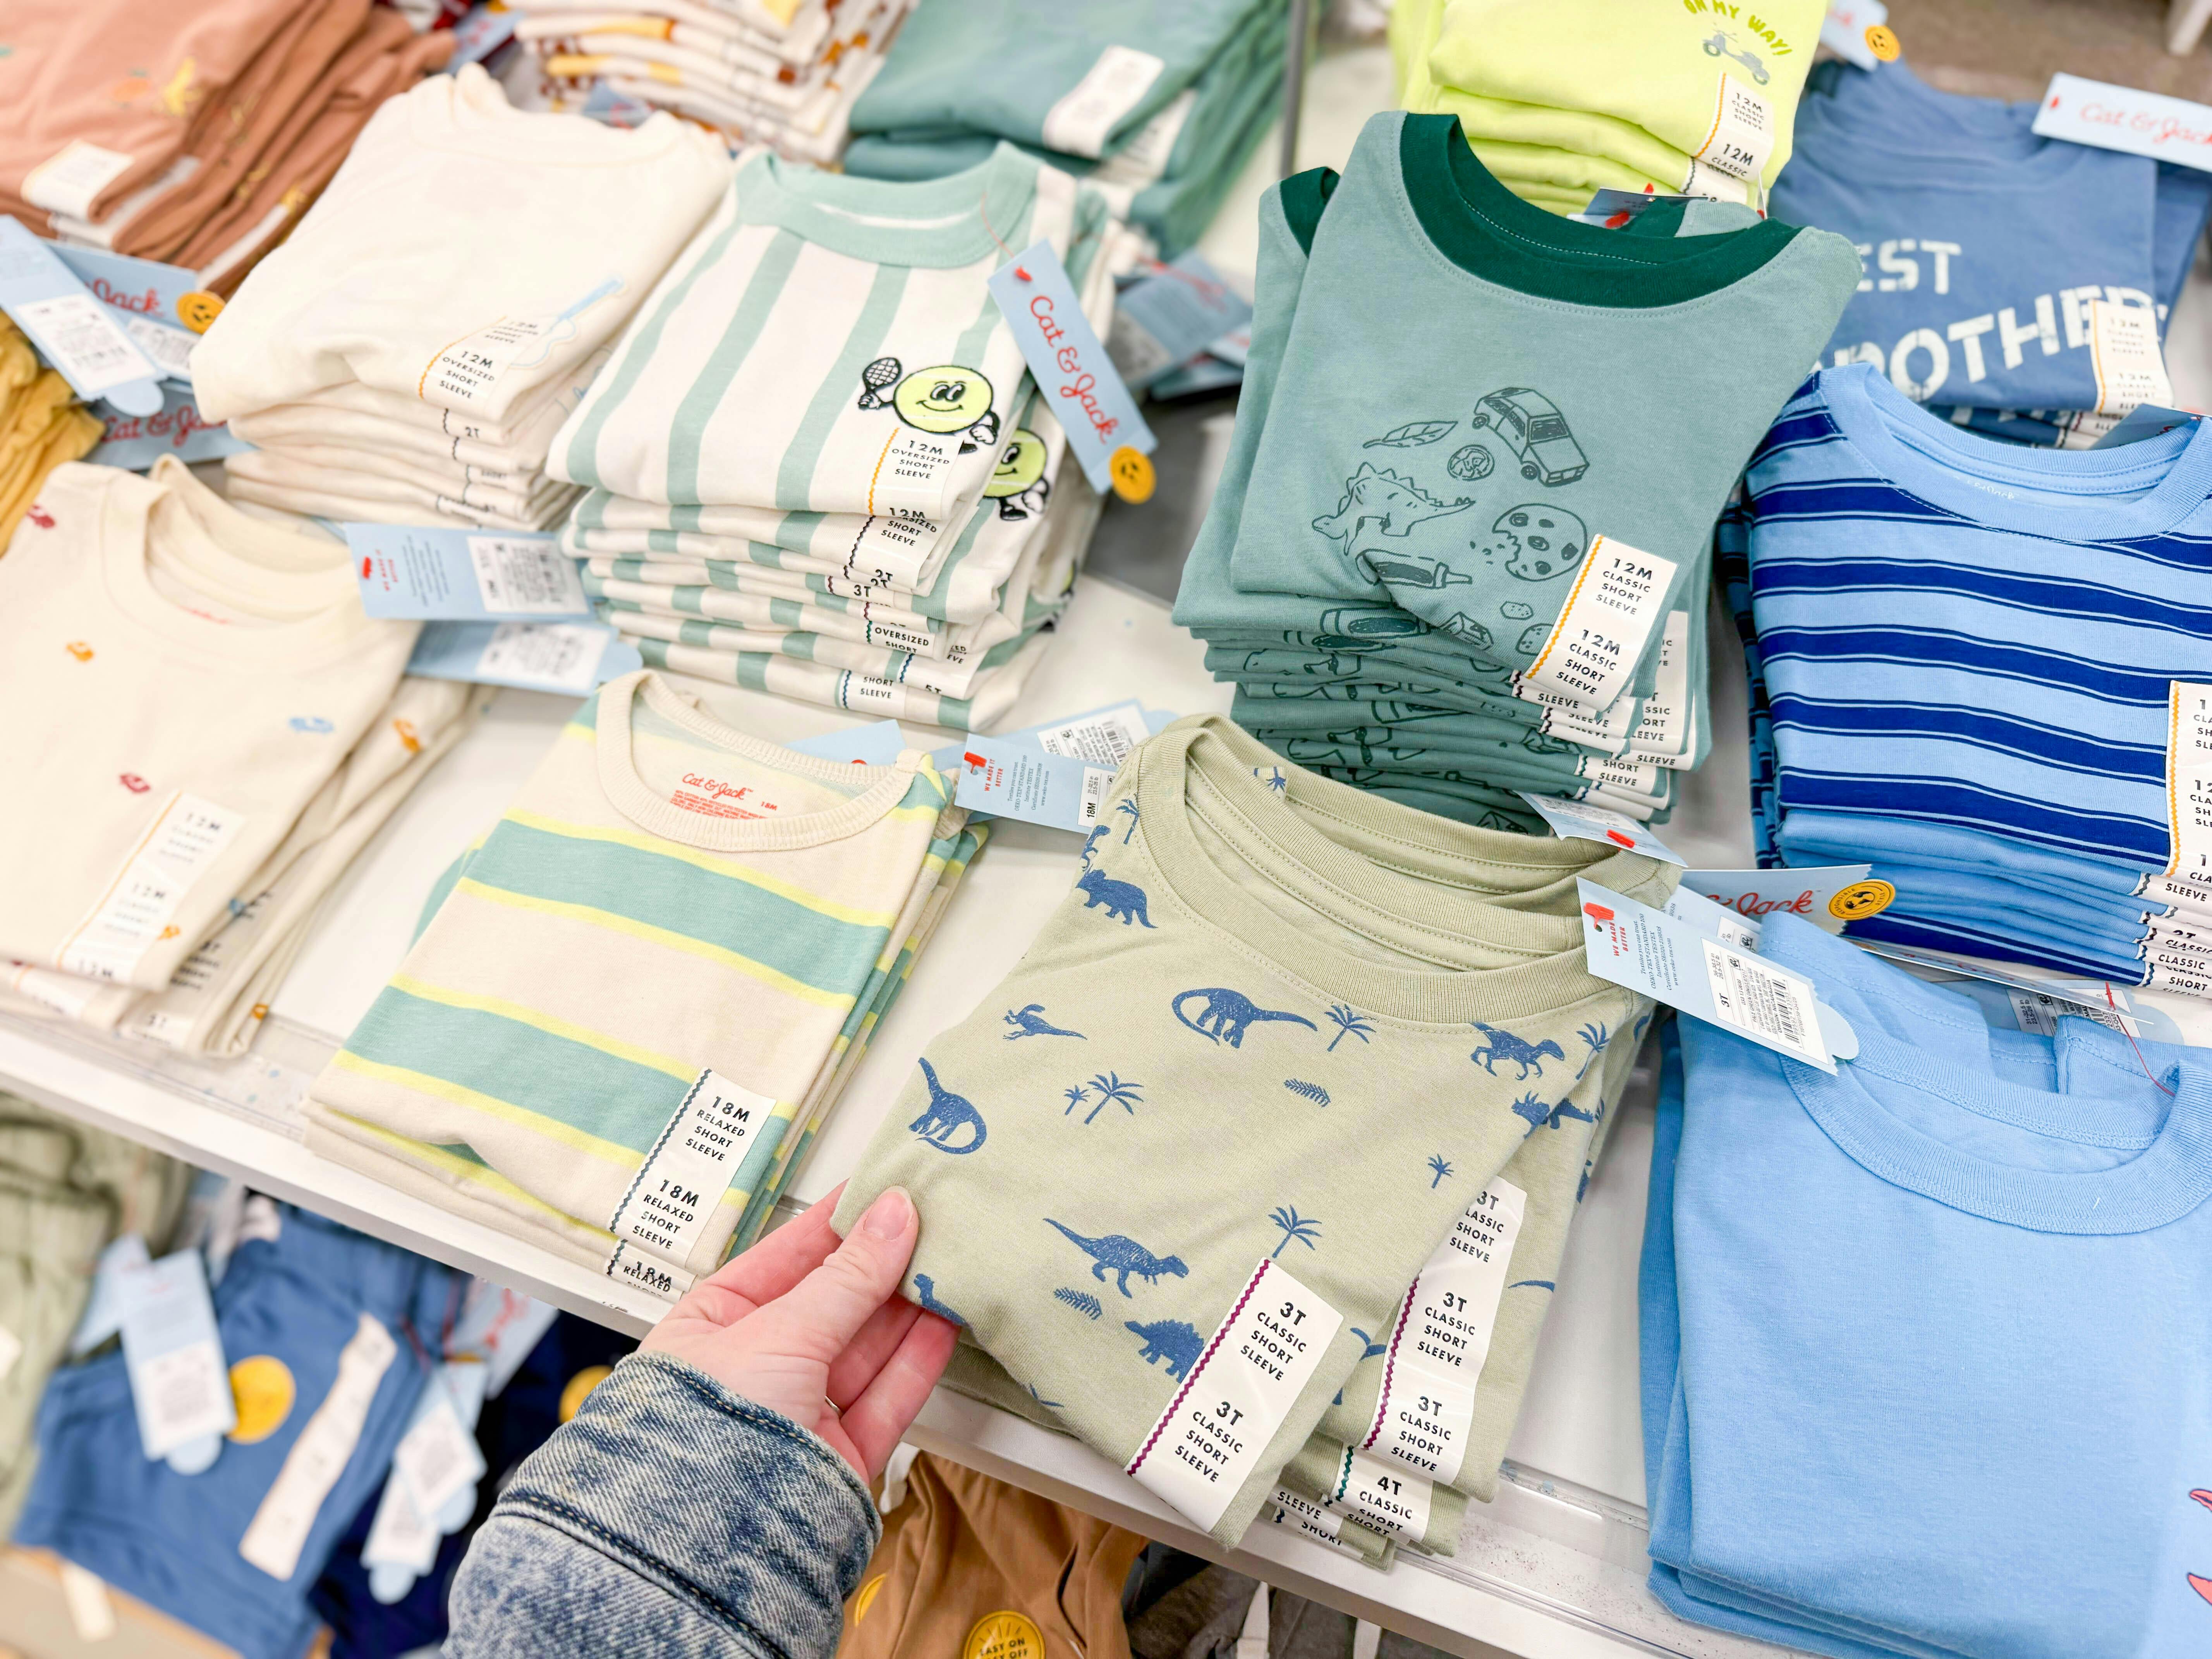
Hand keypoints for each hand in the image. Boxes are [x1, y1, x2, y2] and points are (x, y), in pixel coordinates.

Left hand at [639, 1185, 955, 1483]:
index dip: (834, 1222)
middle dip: (881, 1263)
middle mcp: (753, 1371)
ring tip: (950, 1259)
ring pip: (865, 1349)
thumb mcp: (779, 1331)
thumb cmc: (704, 1433)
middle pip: (831, 1303)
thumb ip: (848, 1276)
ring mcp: (797, 1417)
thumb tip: (895, 1212)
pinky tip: (946, 1320)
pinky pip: (885, 1399)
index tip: (882, 1186)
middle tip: (931, 1216)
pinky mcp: (837, 1459)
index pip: (782, 1260)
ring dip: (908, 1306)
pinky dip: (917, 1360)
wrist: (710, 1551)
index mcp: (711, 1328)